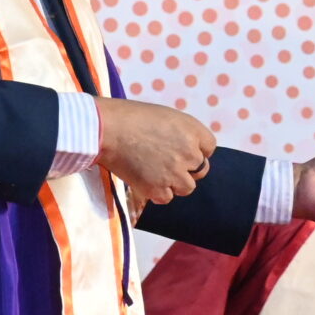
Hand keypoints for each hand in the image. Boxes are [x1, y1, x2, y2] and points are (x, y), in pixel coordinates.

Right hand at [96, 97, 215, 205]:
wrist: (106, 129)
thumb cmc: (129, 117)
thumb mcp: (164, 117)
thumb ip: (180, 133)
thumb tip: (180, 147)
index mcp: (193, 131)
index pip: (209, 148)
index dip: (194, 150)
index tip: (177, 150)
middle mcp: (190, 153)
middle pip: (201, 169)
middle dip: (186, 168)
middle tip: (165, 163)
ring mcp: (175, 172)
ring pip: (187, 187)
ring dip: (174, 183)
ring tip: (155, 174)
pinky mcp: (157, 188)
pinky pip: (166, 197)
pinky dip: (157, 193)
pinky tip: (145, 182)